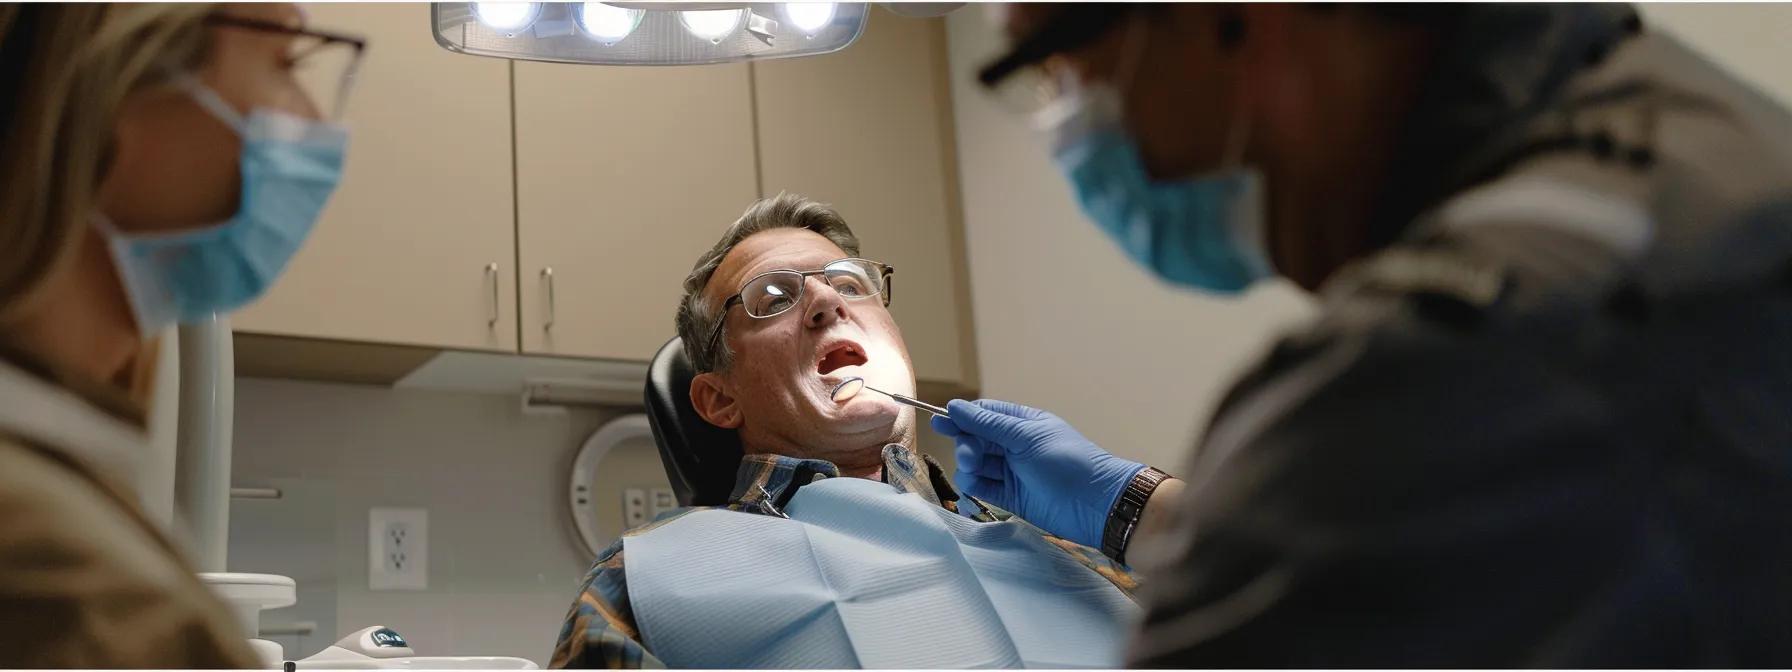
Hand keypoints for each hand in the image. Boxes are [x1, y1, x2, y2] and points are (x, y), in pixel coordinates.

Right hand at [931, 399, 1145, 548]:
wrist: (1094, 505)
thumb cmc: (1066, 461)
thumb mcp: (1026, 437)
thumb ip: (988, 424)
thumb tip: (954, 406)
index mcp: (1022, 423)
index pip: (985, 414)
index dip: (962, 417)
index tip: (940, 422)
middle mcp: (1015, 446)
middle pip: (976, 440)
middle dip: (967, 445)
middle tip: (971, 457)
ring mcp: (1012, 472)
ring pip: (977, 465)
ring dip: (970, 467)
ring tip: (975, 473)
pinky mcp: (1010, 497)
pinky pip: (983, 487)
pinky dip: (974, 486)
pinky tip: (974, 487)